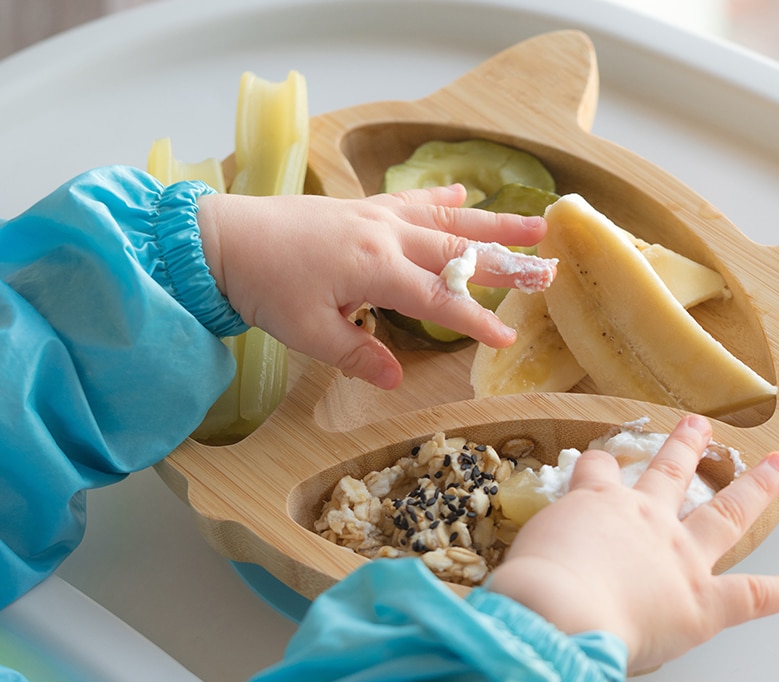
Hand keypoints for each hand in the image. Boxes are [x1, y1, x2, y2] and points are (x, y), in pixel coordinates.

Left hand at [197, 184, 547, 388]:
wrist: (220, 239)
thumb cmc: (263, 287)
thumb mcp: (309, 332)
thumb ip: (358, 354)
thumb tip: (396, 381)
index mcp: (376, 269)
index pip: (440, 300)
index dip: (476, 321)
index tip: (507, 339)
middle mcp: (386, 236)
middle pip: (460, 252)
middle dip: (507, 264)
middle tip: (548, 269)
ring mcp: (376, 216)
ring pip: (448, 220)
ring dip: (493, 222)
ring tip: (534, 222)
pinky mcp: (362, 207)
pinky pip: (413, 201)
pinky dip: (442, 199)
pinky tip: (464, 194)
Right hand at [487, 414, 778, 674]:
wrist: (560, 611)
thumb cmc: (532, 587)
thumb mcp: (524, 555)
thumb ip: (536, 558)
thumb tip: (525, 581)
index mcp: (598, 505)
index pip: (598, 473)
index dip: (598, 465)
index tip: (597, 460)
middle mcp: (646, 520)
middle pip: (671, 472)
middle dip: (686, 446)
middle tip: (699, 424)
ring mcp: (681, 557)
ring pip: (726, 512)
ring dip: (755, 487)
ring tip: (776, 464)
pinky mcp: (705, 602)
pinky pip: (753, 595)